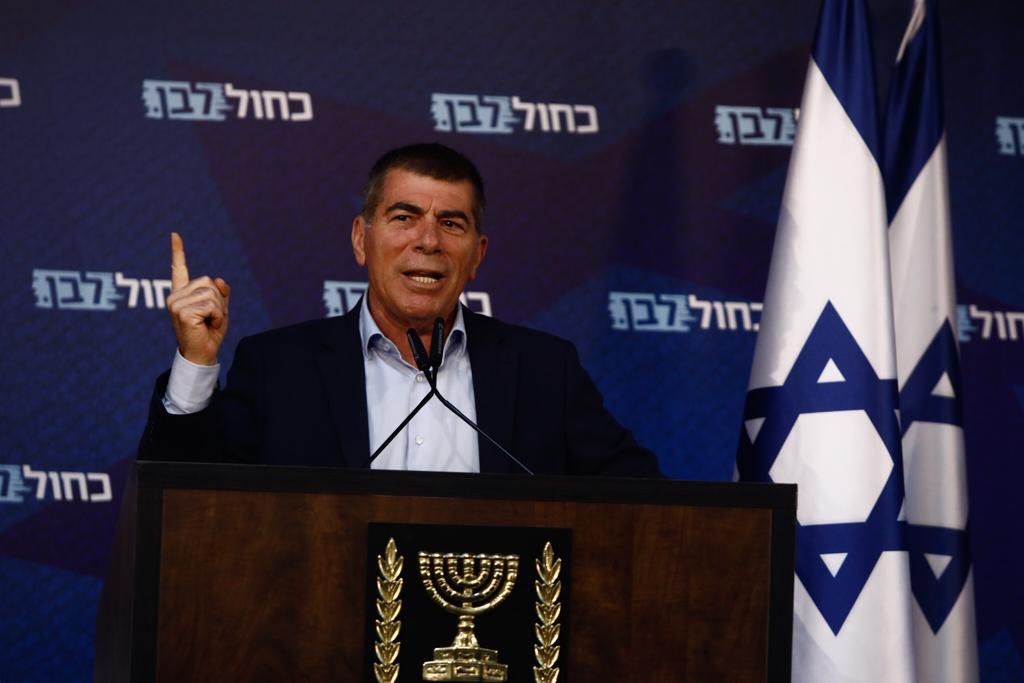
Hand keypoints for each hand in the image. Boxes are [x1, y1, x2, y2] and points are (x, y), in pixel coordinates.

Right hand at [165, 232, 230, 364]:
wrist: (202, 354)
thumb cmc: (209, 333)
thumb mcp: (219, 309)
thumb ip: (220, 293)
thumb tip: (218, 279)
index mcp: (182, 294)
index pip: (179, 269)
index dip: (178, 252)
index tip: (175, 235)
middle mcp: (175, 296)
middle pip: (208, 282)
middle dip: (218, 300)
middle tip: (212, 318)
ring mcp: (176, 303)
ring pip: (211, 294)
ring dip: (218, 310)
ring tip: (210, 323)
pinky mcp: (182, 312)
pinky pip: (211, 305)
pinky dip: (217, 316)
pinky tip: (208, 326)